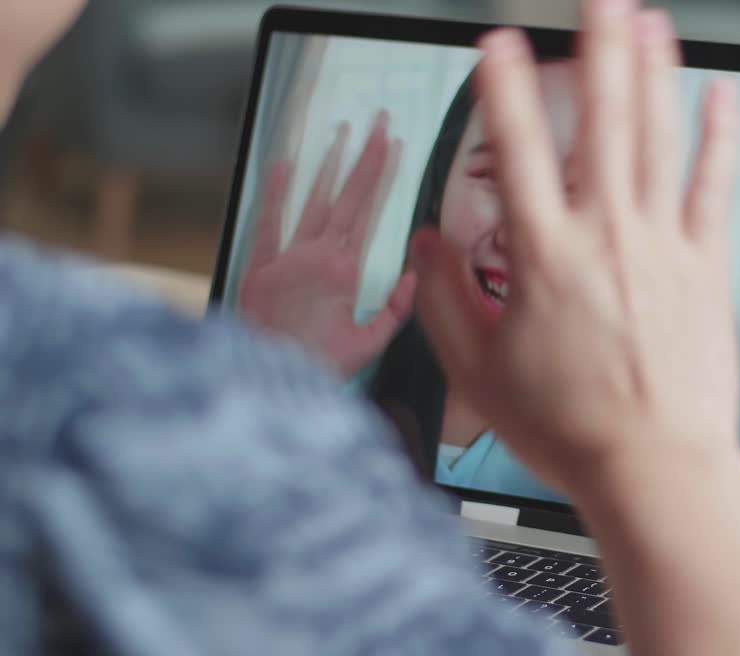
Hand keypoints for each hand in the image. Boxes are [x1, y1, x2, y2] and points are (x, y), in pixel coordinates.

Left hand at [239, 112, 415, 376]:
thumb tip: (413, 274)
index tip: (393, 144)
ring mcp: (284, 257)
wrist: (265, 380)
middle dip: (362, 157)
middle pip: (344, 197)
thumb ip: (395, 309)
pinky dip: (273, 192)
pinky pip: (267, 222)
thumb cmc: (319, 366)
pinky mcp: (258, 267)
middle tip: (375, 123)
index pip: (368, 212)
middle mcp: (315, 255)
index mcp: (345, 272)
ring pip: (310, 201)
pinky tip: (282, 165)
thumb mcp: (369, 345)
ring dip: (326, 165)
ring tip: (339, 132)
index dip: (381, 175)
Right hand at [413, 4, 739, 498]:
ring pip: (657, 140)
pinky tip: (722, 97)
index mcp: (545, 258)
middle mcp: (607, 237)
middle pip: (600, 123)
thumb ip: (446, 301)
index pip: (516, 152)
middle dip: (597, 51)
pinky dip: (718, 139)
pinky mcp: (705, 267)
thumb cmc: (571, 429)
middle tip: (598, 0)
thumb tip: (426, 247)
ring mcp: (662, 247)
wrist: (654, 468)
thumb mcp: (479, 373)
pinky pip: (712, 188)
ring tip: (649, 20)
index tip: (498, 42)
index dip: (503, 89)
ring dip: (654, 73)